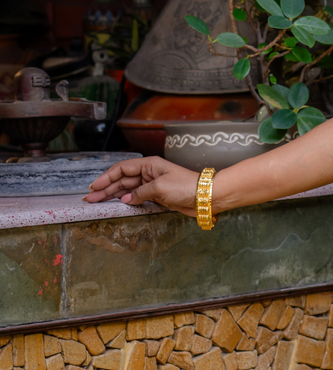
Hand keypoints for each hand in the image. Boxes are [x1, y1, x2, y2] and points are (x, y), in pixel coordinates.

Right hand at [85, 156, 200, 215]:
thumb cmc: (186, 187)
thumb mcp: (159, 188)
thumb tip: (125, 199)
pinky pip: (136, 197)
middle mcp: (148, 173)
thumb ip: (139, 193)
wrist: (205, 197)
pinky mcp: (156, 196)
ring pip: (127, 189)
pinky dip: (126, 201)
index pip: (121, 169)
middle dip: (105, 189)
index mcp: (148, 165)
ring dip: (112, 195)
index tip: (94, 187)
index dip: (106, 178)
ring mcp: (152, 185)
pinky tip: (116, 204)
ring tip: (97, 202)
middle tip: (90, 198)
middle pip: (121, 180)